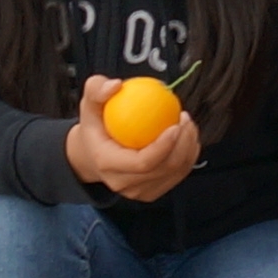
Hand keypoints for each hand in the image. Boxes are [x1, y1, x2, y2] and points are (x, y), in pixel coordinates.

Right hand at [63, 73, 205, 202]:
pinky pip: (178, 175)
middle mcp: (123, 184)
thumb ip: (96, 89)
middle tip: (185, 118)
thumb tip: (115, 85)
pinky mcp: (151, 192)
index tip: (176, 124)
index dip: (164, 146)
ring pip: (175, 173)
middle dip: (183, 144)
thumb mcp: (89, 104)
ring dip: (188, 148)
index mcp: (107, 164)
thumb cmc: (95, 126)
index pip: (142, 162)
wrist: (92, 155)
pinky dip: (188, 156)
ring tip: (187, 124)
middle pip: (164, 169)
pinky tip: (188, 137)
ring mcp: (138, 192)